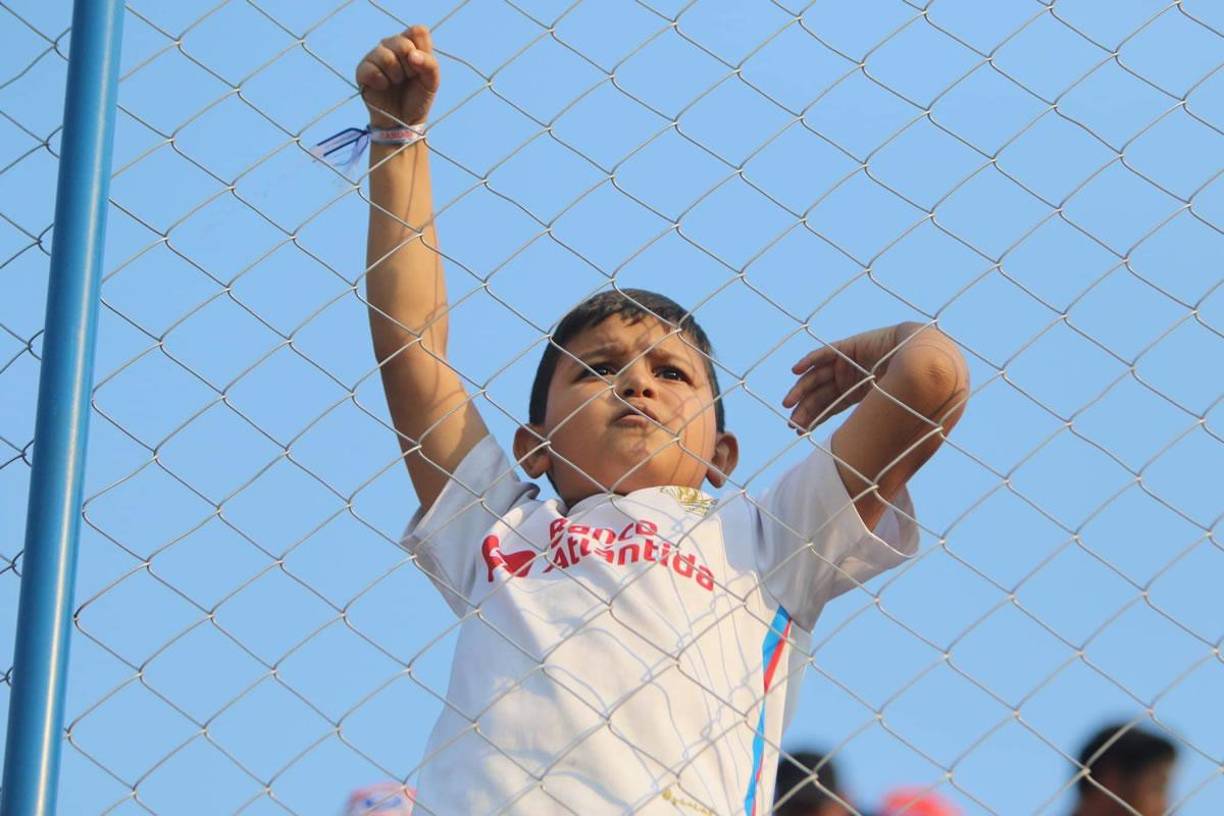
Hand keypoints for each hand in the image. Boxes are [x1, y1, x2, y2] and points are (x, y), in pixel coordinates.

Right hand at [355, 26, 439, 128]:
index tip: (420, 68)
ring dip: (396, 75)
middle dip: (410, 67)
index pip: (418, 32)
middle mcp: (391, 45)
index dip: (422, 52)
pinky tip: (383, 87)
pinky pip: (371, 68)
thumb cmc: (418, 98)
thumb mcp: (432, 81)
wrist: (403, 121)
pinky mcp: (362, 70)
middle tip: (407, 79)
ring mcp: (375, 56)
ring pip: (385, 55)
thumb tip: (412, 55)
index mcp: (410, 43)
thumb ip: (429, 64)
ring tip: (395, 83)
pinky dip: (381, 81)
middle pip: (402, 43)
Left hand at [782, 323, 914, 431]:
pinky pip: (824, 353)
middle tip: (791, 423)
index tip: (798, 431)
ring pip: (816, 376)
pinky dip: (809, 359)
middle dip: (804, 408)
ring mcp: (847, 362)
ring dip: (800, 388)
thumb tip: (865, 468)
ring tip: (788, 403)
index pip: (828, 406)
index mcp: (856, 394)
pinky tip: (795, 370)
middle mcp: (849, 378)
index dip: (813, 418)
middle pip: (819, 394)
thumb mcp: (885, 414)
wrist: (926, 362)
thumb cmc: (913, 392)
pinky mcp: (848, 347)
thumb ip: (872, 430)